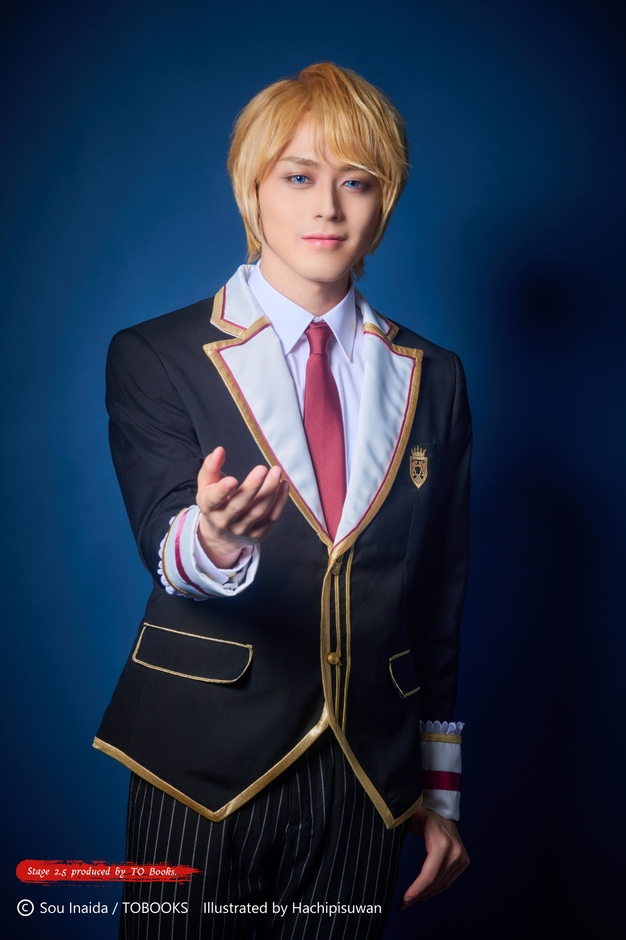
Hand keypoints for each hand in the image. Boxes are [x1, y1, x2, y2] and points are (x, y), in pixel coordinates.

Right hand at [196, 446, 289, 567]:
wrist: (222, 534)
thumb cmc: (215, 501)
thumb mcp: (206, 485)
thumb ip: (211, 467)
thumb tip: (219, 450)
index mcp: (209, 507)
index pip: (214, 500)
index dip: (222, 491)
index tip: (233, 479)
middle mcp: (224, 521)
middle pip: (239, 506)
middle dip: (252, 487)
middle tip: (262, 468)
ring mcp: (242, 529)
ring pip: (258, 511)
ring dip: (269, 490)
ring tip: (276, 471)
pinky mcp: (258, 534)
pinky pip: (271, 518)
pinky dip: (280, 502)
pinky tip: (284, 485)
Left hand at [400, 806, 468, 907]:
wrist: (440, 808)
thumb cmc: (422, 813)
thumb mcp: (409, 818)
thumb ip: (398, 822)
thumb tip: (384, 825)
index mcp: (442, 844)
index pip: (428, 876)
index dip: (415, 891)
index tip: (403, 901)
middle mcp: (455, 853)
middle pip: (435, 883)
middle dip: (418, 896)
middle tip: (403, 904)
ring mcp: (461, 858)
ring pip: (442, 885)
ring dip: (426, 895)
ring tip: (411, 900)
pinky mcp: (463, 861)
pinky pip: (448, 881)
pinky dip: (435, 889)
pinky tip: (424, 893)